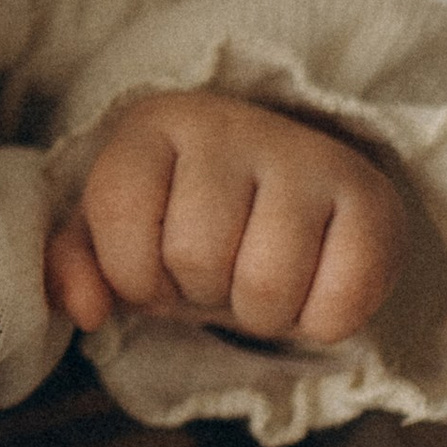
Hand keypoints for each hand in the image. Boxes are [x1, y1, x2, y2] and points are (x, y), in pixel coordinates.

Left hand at [45, 90, 405, 344]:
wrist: (294, 192)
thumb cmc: (189, 217)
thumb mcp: (118, 233)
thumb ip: (75, 264)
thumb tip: (84, 309)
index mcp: (155, 123)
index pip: (120, 215)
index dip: (133, 272)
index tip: (156, 261)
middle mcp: (233, 124)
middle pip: (195, 257)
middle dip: (198, 292)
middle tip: (218, 268)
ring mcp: (308, 157)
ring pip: (264, 287)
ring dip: (257, 312)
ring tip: (258, 276)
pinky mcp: (372, 200)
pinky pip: (337, 306)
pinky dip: (319, 323)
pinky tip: (312, 287)